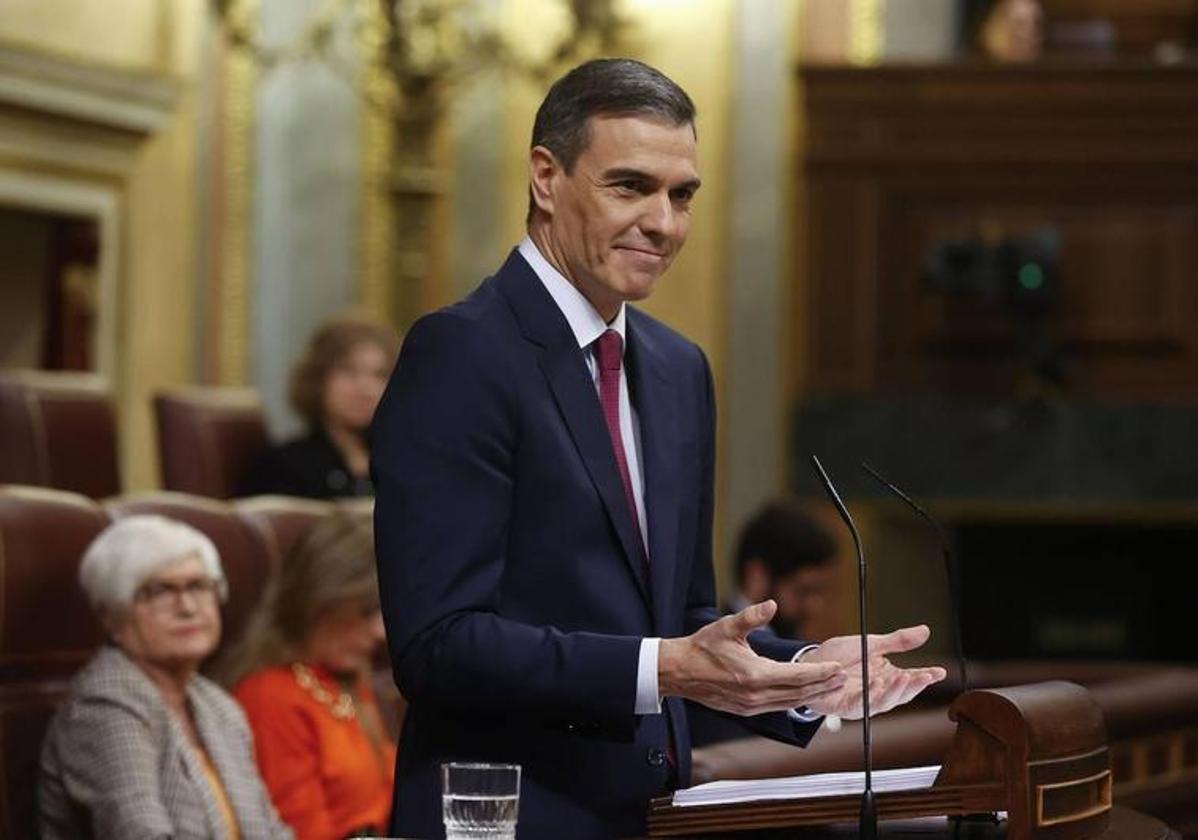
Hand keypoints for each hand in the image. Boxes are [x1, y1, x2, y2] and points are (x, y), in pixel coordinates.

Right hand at [659, 600, 846, 715]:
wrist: (679, 672)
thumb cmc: (702, 647)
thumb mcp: (727, 627)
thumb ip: (752, 616)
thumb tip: (772, 604)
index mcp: (754, 675)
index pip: (797, 676)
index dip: (820, 673)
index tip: (837, 668)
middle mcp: (756, 695)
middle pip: (799, 693)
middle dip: (823, 686)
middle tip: (843, 679)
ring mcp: (751, 706)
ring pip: (790, 703)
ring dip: (812, 695)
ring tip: (830, 687)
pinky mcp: (746, 710)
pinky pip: (778, 706)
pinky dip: (795, 700)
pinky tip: (804, 694)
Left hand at [798, 625, 946, 719]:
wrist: (810, 664)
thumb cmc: (839, 656)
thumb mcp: (870, 644)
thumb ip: (897, 641)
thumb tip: (926, 630)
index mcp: (886, 677)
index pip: (912, 679)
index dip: (926, 677)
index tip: (940, 671)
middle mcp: (878, 692)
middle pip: (901, 694)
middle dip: (914, 686)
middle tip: (924, 675)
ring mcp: (863, 701)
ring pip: (884, 702)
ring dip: (894, 691)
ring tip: (903, 676)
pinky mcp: (846, 706)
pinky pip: (860, 704)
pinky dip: (869, 694)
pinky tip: (876, 683)